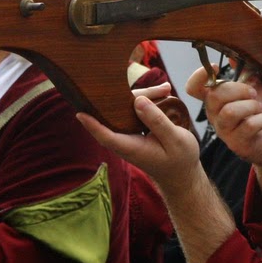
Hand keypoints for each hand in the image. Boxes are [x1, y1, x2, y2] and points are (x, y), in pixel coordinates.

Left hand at [77, 93, 201, 192]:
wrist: (181, 174)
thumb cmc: (180, 160)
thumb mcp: (176, 141)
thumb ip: (157, 122)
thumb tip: (138, 101)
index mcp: (132, 148)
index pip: (106, 136)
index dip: (92, 124)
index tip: (80, 113)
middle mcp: (127, 141)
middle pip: (119, 114)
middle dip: (136, 96)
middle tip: (162, 88)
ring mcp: (130, 136)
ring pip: (127, 110)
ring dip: (143, 97)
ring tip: (166, 89)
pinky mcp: (136, 130)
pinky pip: (135, 112)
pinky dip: (147, 101)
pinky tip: (162, 93)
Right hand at [185, 67, 261, 168]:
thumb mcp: (258, 86)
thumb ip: (246, 72)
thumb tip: (233, 56)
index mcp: (216, 99)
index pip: (193, 88)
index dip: (199, 75)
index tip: (217, 67)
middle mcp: (215, 115)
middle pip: (215, 95)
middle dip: (240, 89)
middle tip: (254, 94)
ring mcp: (225, 131)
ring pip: (230, 111)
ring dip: (251, 106)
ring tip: (260, 108)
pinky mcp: (237, 144)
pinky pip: (248, 126)